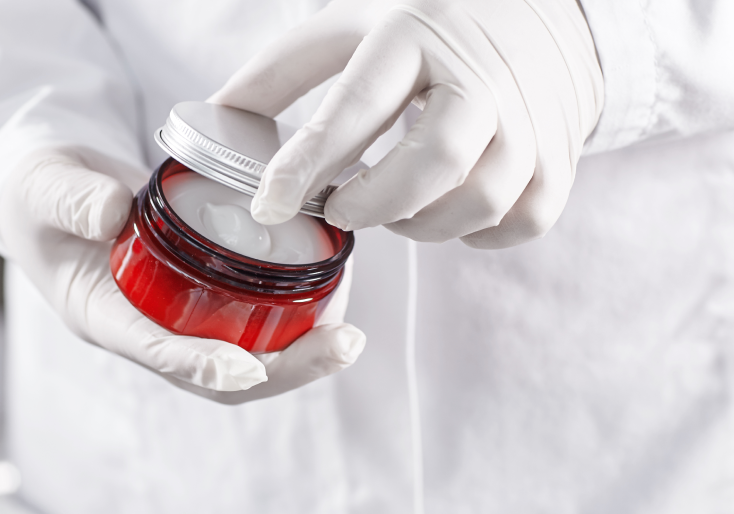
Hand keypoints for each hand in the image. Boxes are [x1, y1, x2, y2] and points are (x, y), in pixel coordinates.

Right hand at [0, 146, 365, 400]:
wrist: (49, 194)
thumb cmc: (42, 194)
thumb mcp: (46, 188)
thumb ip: (75, 200)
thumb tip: (116, 211)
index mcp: (103, 315)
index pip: (156, 351)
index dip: (201, 365)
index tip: (248, 368)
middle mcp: (145, 327)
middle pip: (218, 375)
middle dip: (282, 369)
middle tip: (342, 346)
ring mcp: (175, 317)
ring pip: (243, 358)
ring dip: (299, 355)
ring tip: (349, 336)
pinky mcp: (199, 296)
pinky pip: (250, 323)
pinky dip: (294, 319)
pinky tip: (333, 296)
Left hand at [209, 0, 603, 248]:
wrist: (546, 13)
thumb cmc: (429, 26)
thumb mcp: (353, 26)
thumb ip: (281, 73)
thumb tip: (212, 117)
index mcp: (415, 33)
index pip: (357, 105)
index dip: (308, 162)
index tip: (268, 206)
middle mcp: (480, 73)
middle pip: (436, 159)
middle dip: (376, 202)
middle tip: (342, 210)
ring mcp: (530, 116)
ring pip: (480, 198)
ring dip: (422, 224)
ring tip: (392, 206)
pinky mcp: (561, 155)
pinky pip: (521, 220)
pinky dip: (477, 233)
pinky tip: (446, 210)